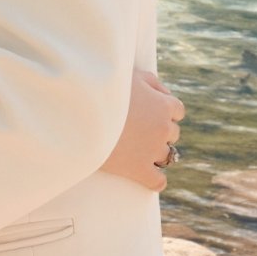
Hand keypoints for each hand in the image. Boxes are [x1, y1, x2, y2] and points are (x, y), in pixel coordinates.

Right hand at [100, 70, 184, 192]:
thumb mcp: (130, 74)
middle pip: (172, 132)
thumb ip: (151, 81)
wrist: (79, 109)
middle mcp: (163, 128)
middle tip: (137, 128)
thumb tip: (163, 93)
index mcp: (163, 105)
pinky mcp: (138, 169)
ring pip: (168, 155)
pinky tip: (146, 175)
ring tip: (137, 149)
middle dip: (158, 130)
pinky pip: (158, 181)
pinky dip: (155, 180)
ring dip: (156, 152)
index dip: (163, 110)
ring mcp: (152, 150)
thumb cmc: (102, 87)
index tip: (149, 110)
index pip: (177, 110)